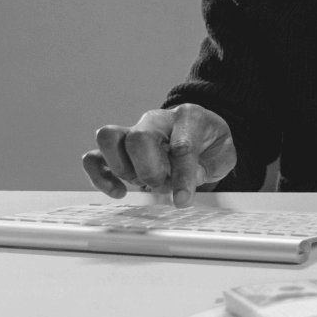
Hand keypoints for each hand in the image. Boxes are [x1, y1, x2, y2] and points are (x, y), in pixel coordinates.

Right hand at [81, 104, 235, 207]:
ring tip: (141, 182)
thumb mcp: (223, 155)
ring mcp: (133, 130)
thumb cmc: (210, 144)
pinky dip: (100, 177)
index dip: (181, 175)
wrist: (200, 133)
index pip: (181, 146)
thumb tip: (184, 181)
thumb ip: (208, 167)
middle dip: (150, 170)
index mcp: (188, 117)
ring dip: (123, 169)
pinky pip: (93, 157)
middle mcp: (156, 119)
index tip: (183, 200)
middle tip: (162, 184)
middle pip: (139, 137)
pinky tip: (119, 192)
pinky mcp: (117, 148)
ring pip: (108, 137)